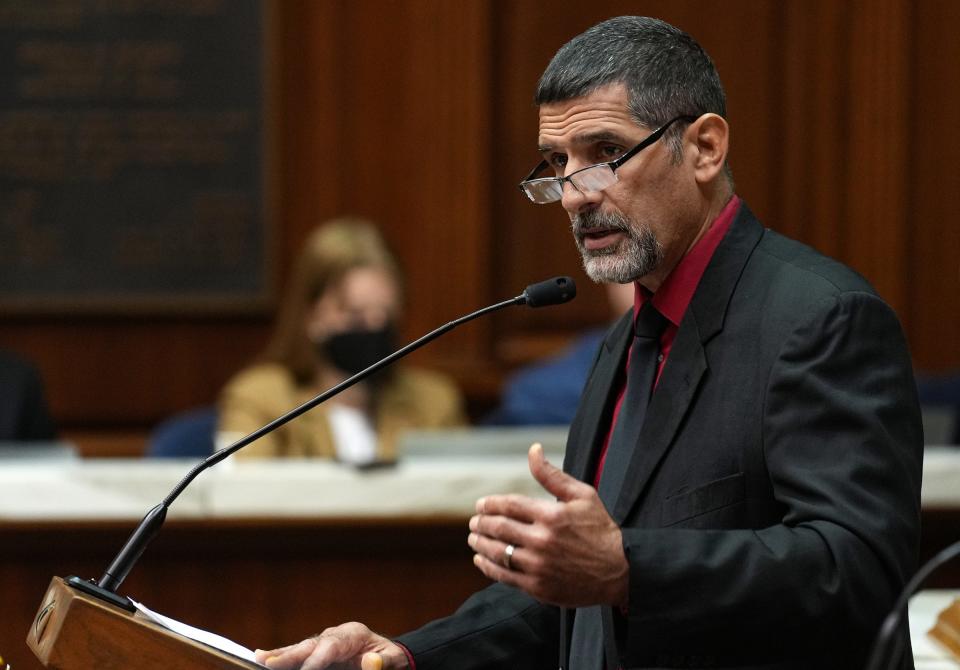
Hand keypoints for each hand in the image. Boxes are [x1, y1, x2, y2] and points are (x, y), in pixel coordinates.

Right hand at [255, 622, 408, 669]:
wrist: (389, 658)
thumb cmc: (390, 660)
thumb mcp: (393, 661)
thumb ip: (383, 662)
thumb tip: (371, 661)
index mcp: (353, 634)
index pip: (331, 645)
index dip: (316, 659)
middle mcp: (335, 635)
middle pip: (310, 644)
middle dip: (289, 654)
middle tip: (267, 662)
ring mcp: (325, 643)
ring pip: (300, 649)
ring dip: (279, 655)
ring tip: (258, 659)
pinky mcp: (318, 653)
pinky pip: (299, 655)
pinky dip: (282, 657)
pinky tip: (262, 658)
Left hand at [468, 443, 628, 607]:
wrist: (620, 571)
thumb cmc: (600, 529)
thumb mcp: (582, 495)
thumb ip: (552, 475)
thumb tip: (532, 450)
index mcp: (551, 515)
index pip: (508, 505)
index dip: (490, 504)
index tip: (481, 505)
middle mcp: (542, 540)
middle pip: (498, 528)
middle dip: (481, 522)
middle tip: (474, 521)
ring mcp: (538, 565)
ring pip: (497, 552)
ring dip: (480, 543)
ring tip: (474, 538)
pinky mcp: (538, 587)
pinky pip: (504, 576)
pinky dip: (488, 567)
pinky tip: (481, 560)